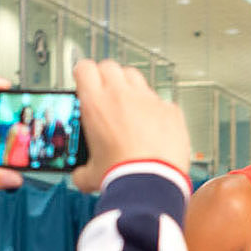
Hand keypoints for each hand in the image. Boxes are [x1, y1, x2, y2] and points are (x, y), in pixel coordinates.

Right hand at [72, 59, 190, 193]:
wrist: (151, 183)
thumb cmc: (121, 176)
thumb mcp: (90, 175)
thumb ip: (82, 170)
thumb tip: (80, 176)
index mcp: (96, 104)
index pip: (84, 68)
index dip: (83, 73)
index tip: (84, 80)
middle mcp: (121, 95)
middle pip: (110, 67)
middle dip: (106, 76)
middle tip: (105, 93)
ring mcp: (148, 99)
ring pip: (136, 77)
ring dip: (129, 87)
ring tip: (128, 107)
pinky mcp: (170, 110)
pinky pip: (161, 101)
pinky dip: (156, 110)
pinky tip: (154, 126)